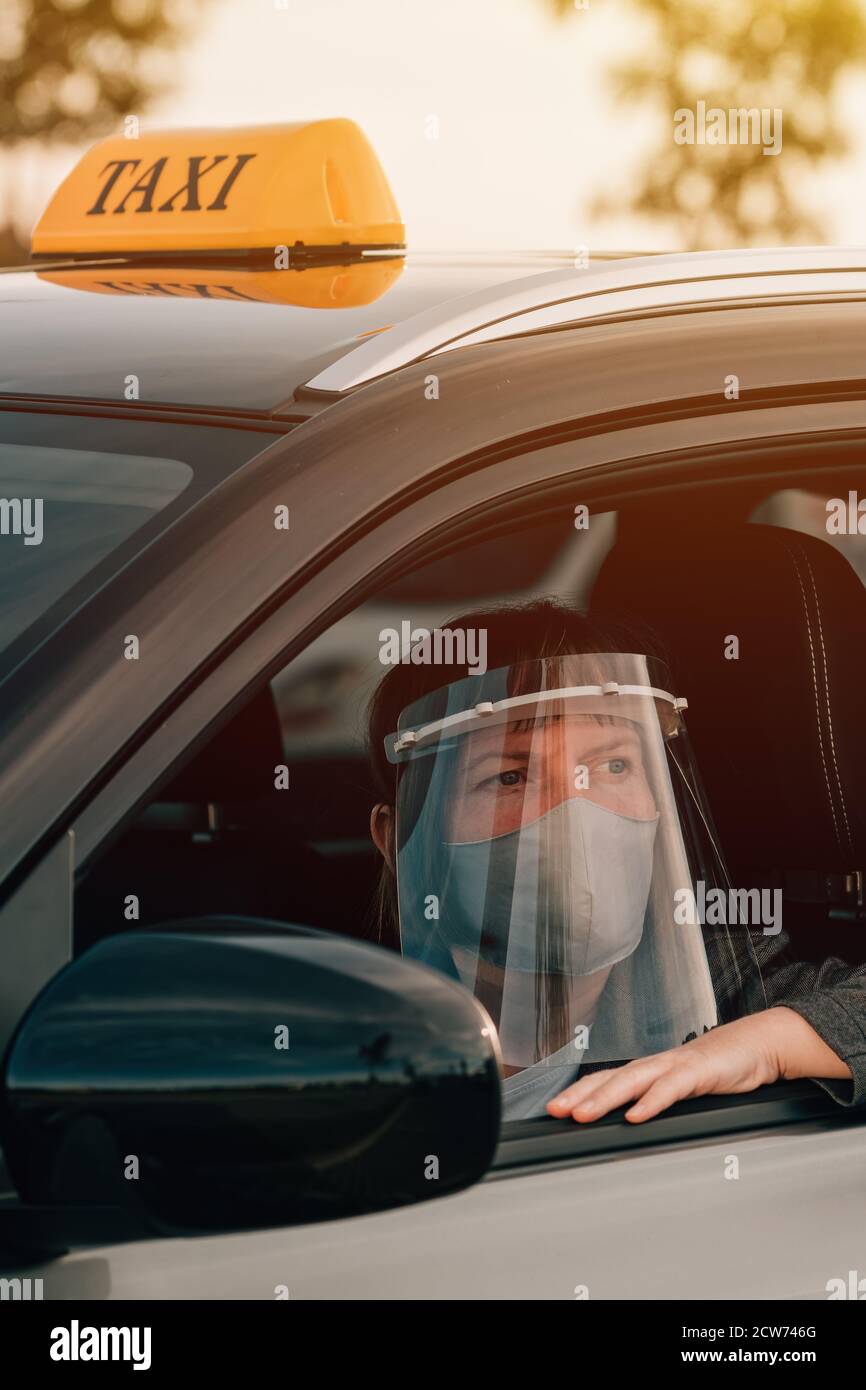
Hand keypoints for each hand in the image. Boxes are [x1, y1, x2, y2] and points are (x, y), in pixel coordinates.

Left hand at [546, 1011, 790, 1124]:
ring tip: (583, 1114)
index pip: (605, 1079)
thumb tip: (634, 1125)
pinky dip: (651, 1101)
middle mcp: (656, 1064)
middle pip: (610, 1078)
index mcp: (649, 1070)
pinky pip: (670, 1087)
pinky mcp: (699, 1071)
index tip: (553, 1109)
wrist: (756, 1046)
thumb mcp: (683, 1088)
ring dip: (605, 1098)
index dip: (578, 1093)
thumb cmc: (718, 1068)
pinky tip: (635, 1115)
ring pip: (633, 1080)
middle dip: (580, 1095)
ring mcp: (675, 1065)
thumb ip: (659, 1101)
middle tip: (555, 1111)